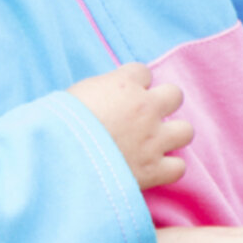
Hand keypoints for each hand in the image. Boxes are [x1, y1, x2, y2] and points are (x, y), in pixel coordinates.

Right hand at [68, 62, 191, 189]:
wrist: (57, 161)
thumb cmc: (56, 125)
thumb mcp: (73, 95)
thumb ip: (97, 92)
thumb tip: (101, 99)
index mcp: (124, 84)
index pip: (143, 72)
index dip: (133, 85)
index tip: (121, 97)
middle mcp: (145, 107)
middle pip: (174, 95)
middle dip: (162, 105)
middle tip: (144, 118)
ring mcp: (153, 139)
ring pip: (186, 130)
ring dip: (172, 136)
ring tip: (154, 144)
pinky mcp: (154, 170)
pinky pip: (179, 167)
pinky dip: (168, 169)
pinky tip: (153, 169)